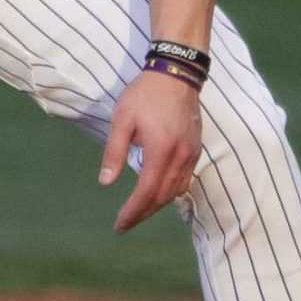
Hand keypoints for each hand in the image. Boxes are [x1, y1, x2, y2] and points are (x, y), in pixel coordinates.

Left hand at [98, 68, 201, 233]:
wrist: (176, 74)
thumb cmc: (145, 95)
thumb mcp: (122, 119)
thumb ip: (114, 152)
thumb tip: (105, 183)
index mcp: (160, 151)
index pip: (146, 192)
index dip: (132, 212)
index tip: (119, 225)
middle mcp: (180, 157)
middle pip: (162, 197)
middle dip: (143, 214)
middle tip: (125, 224)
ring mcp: (191, 154)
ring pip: (175, 192)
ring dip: (156, 206)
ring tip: (138, 213)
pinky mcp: (196, 149)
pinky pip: (184, 181)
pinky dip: (170, 193)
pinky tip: (157, 194)